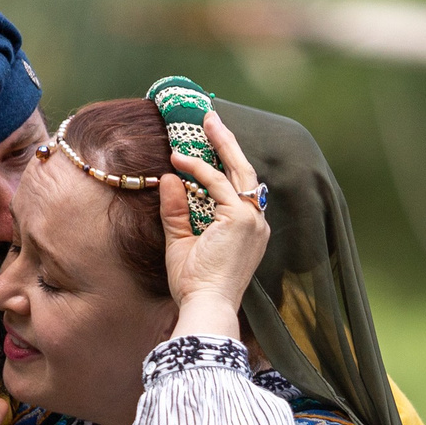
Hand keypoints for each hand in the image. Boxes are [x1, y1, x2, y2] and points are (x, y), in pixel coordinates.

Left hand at [159, 110, 269, 340]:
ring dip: (219, 143)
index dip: (224, 164)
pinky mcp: (240, 219)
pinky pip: (218, 184)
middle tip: (211, 118)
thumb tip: (169, 178)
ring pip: (237, 171)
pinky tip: (179, 159)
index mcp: (248, 230)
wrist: (205, 306)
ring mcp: (251, 220)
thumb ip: (176, 211)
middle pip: (244, 172)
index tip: (208, 145)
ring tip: (204, 121)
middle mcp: (256, 223)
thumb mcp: (181, 242)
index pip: (239, 189)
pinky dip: (198, 169)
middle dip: (227, 143)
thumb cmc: (195, 285)